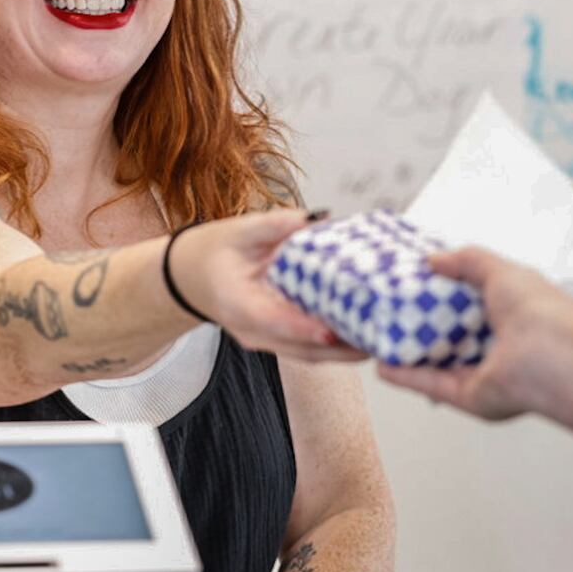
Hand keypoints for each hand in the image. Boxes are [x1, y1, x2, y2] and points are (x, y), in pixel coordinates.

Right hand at [168, 210, 369, 364]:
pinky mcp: (277, 339)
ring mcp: (265, 340)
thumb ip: (274, 224)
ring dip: (344, 352)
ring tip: (380, 339)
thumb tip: (312, 217)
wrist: (191, 275)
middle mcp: (252, 331)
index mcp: (238, 304)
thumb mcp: (239, 230)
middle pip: (300, 349)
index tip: (333, 331)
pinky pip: (309, 348)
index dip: (304, 329)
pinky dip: (336, 345)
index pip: (274, 322)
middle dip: (340, 348)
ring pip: (308, 354)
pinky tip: (364, 334)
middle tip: (376, 338)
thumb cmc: (215, 252)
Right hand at [377, 247, 572, 420]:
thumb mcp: (499, 269)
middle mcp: (500, 347)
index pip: (475, 305)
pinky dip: (407, 377)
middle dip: (425, 327)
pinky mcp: (470, 397)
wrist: (550, 356)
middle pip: (455, 338)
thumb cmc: (539, 311)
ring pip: (439, 365)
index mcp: (513, 314)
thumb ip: (467, 260)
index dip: (448, 295)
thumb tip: (433, 259)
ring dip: (411, 355)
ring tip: (381, 341)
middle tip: (393, 313)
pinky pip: (432, 385)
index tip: (417, 285)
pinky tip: (383, 367)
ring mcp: (485, 374)